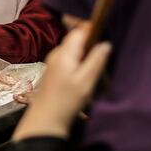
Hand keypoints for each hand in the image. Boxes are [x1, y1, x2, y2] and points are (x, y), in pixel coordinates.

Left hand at [12, 25, 111, 141]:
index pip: (79, 31)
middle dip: (90, 46)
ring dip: (84, 56)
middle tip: (101, 60)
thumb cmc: (66, 101)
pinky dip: (77, 64)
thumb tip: (106, 44)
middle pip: (76, 40)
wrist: (45, 119)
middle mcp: (56, 54)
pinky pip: (68, 60)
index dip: (93, 31)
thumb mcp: (86, 81)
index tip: (104, 41)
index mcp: (64, 53)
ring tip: (92, 71)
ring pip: (73, 51)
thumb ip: (96, 60)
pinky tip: (82, 78)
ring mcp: (53, 62)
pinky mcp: (53, 71)